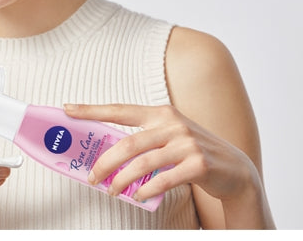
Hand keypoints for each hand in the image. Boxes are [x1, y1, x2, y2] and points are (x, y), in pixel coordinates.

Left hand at [64, 104, 258, 203]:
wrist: (233, 167)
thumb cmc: (191, 150)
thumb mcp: (169, 135)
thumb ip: (144, 138)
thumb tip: (108, 154)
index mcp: (160, 113)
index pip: (120, 109)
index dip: (92, 109)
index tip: (68, 109)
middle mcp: (172, 123)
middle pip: (128, 142)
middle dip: (105, 161)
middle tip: (92, 176)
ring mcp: (186, 142)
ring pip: (142, 162)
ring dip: (121, 179)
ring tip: (111, 190)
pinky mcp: (198, 163)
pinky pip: (163, 178)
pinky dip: (146, 188)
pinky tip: (137, 195)